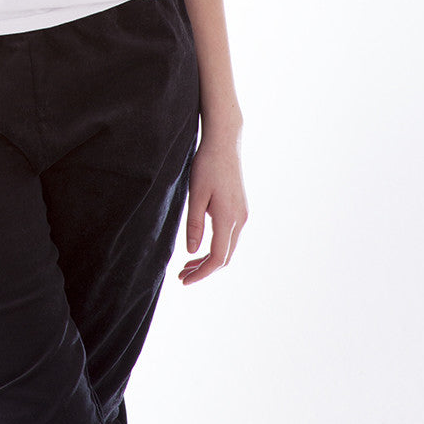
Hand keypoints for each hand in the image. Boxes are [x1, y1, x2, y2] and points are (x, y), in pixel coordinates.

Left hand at [178, 133, 247, 284]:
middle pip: (224, 257)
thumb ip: (194, 224)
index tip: (184, 280)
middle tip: (181, 275)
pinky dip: (216, 246)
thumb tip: (191, 251)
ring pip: (228, 247)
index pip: (217, 258)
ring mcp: (242, 214)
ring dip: (209, 259)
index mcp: (228, 218)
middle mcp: (240, 220)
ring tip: (188, 264)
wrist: (225, 143)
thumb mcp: (196, 194)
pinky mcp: (240, 208)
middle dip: (203, 269)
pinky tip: (201, 245)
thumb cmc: (207, 165)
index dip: (201, 273)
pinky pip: (230, 236)